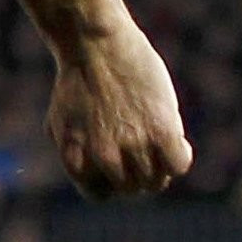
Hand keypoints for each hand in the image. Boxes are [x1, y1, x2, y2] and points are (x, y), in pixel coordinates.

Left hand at [46, 20, 189, 198]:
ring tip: (158, 141)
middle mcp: (104, 158)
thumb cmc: (76, 80)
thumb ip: (76, 154)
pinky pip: (179, 165)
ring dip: (161, 166)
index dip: (112, 182)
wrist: (95, 46)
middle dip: (139, 174)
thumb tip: (94, 174)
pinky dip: (180, 157)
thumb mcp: (62, 123)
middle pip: (133, 189)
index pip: (101, 195)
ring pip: (157, 180)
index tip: (119, 165)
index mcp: (77, 161)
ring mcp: (133, 145)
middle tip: (144, 150)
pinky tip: (175, 138)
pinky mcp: (161, 130)